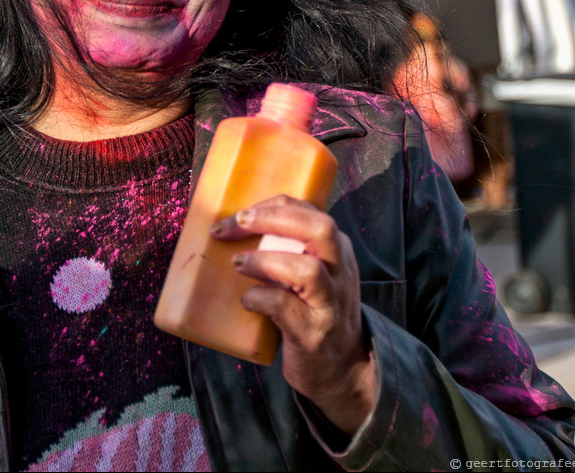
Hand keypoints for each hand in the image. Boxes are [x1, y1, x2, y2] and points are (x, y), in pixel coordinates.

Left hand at [211, 196, 374, 433]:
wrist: (342, 369)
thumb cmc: (313, 312)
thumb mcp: (312, 273)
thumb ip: (287, 250)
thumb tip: (231, 229)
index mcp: (336, 250)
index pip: (308, 211)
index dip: (269, 206)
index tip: (237, 215)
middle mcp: (340, 272)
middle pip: (320, 229)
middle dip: (273, 220)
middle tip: (239, 223)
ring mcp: (330, 304)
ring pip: (308, 270)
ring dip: (266, 261)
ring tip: (239, 263)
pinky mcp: (314, 333)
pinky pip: (286, 307)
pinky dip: (260, 298)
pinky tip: (247, 300)